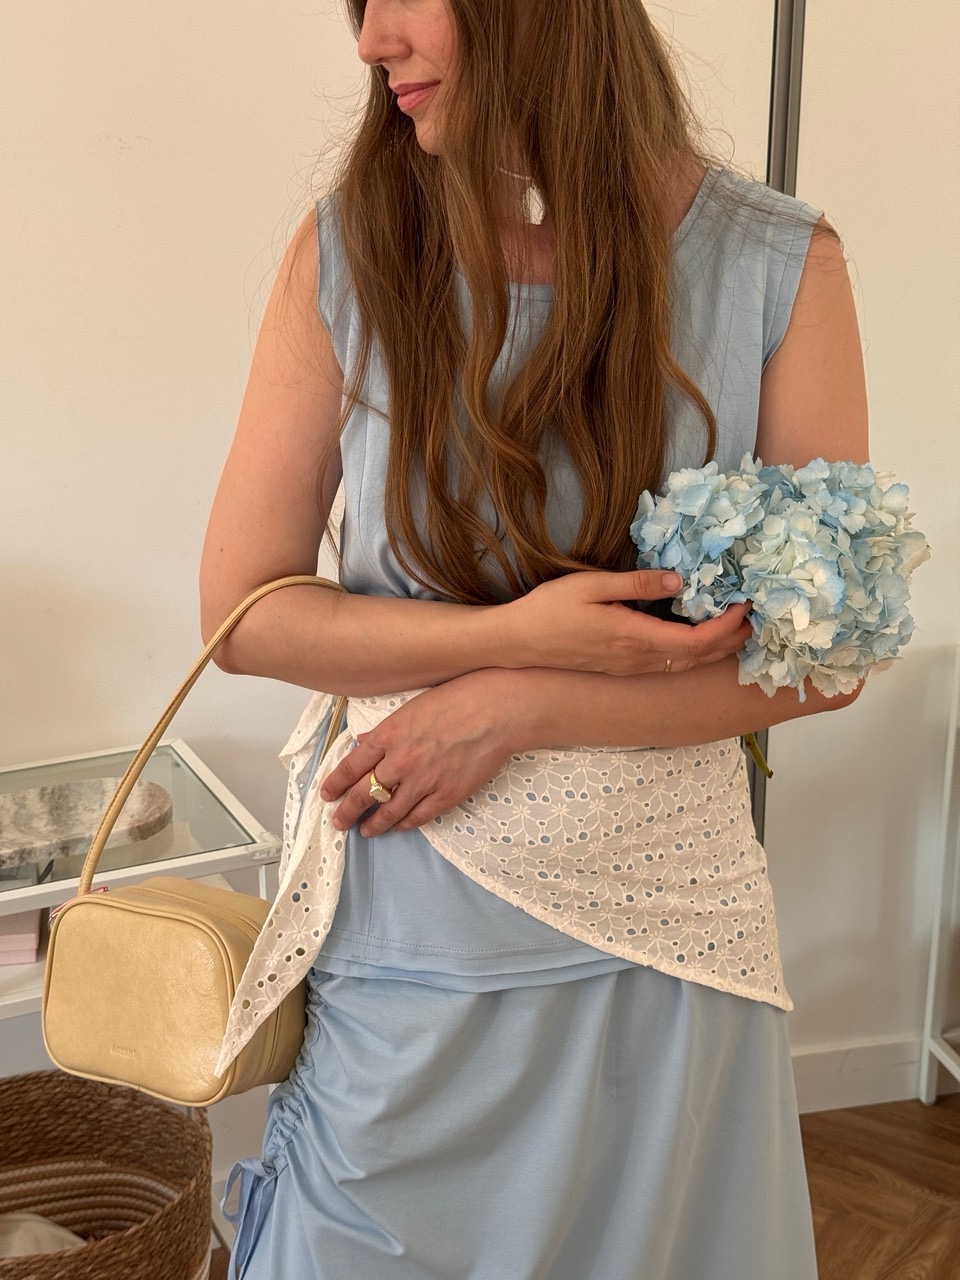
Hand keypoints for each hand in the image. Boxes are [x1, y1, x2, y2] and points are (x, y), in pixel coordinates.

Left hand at [319, 671, 518, 836]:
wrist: (496, 711)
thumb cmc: (457, 699)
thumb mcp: (412, 707)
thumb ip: (385, 729)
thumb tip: (363, 742)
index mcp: (388, 736)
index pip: (350, 766)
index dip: (335, 784)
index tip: (326, 794)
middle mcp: (400, 762)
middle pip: (363, 794)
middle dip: (346, 811)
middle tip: (337, 822)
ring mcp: (423, 781)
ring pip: (388, 812)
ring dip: (373, 824)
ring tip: (364, 830)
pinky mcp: (446, 795)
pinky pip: (418, 817)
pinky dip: (404, 824)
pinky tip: (397, 826)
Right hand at [502, 569, 751, 675]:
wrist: (518, 642)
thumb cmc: (550, 610)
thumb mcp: (592, 586)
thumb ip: (638, 583)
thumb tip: (679, 580)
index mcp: (634, 638)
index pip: (696, 641)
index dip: (726, 628)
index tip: (743, 605)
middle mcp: (637, 659)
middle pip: (698, 658)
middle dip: (730, 641)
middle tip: (753, 618)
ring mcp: (629, 667)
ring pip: (685, 664)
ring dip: (715, 649)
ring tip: (735, 628)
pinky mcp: (622, 667)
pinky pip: (668, 664)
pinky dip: (693, 653)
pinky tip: (698, 638)